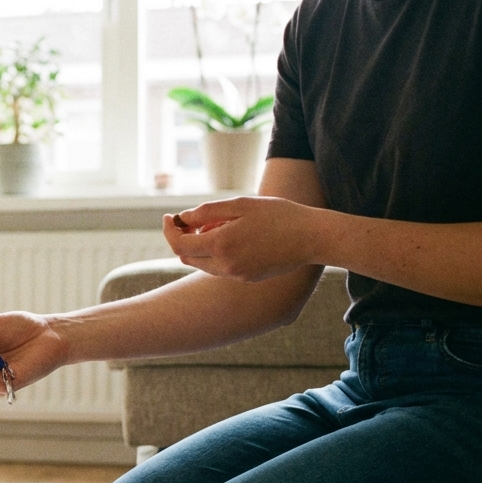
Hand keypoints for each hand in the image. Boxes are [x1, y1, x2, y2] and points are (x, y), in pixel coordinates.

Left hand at [164, 196, 323, 281]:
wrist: (312, 237)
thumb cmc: (278, 214)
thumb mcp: (241, 204)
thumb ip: (207, 212)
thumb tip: (183, 219)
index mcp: (222, 244)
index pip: (179, 245)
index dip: (169, 231)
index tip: (169, 217)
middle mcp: (226, 265)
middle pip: (187, 257)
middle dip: (183, 238)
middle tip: (192, 219)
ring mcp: (236, 275)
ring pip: (202, 264)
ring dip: (200, 246)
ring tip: (220, 224)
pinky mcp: (247, 278)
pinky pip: (220, 268)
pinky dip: (216, 253)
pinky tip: (233, 236)